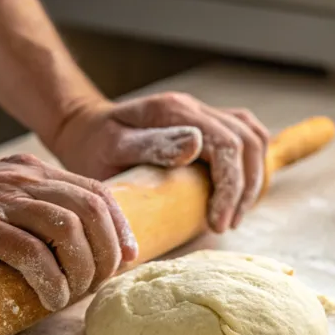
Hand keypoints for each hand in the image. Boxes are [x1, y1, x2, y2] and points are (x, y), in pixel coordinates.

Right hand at [0, 155, 137, 310]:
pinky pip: (29, 252)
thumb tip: (80, 245)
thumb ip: (38, 208)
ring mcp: (2, 201)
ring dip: (81, 268)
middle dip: (106, 253)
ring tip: (73, 294)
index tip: (126, 257)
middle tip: (98, 283)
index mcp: (34, 172)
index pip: (96, 192)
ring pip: (66, 229)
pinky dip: (50, 279)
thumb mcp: (3, 196)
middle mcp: (24, 180)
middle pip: (89, 211)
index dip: (120, 227)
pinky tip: (51, 297)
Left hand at [49, 93, 268, 232]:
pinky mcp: (202, 125)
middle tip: (225, 226)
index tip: (217, 224)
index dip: (230, 188)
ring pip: (252, 137)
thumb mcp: (112, 146)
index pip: (226, 145)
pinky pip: (244, 136)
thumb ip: (152, 144)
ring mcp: (200, 114)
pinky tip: (240, 191)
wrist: (82, 129)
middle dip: (244, 189)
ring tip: (234, 215)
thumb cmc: (92, 144)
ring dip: (253, 178)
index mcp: (175, 111)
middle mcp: (193, 108)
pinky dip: (251, 163)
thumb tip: (197, 144)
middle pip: (246, 142)